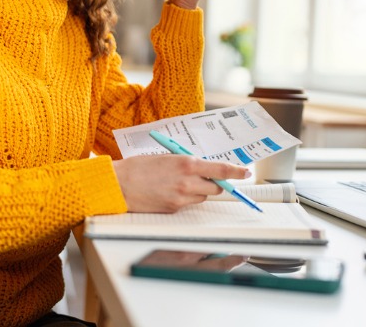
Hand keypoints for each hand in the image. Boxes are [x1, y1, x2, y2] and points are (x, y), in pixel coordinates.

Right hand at [112, 155, 248, 212]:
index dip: (236, 171)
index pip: (221, 169)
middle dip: (214, 183)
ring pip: (202, 197)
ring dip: (198, 191)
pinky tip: (168, 191)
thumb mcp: (168, 157)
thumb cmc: (139, 167)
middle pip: (215, 187)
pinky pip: (188, 204)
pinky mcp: (174, 209)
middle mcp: (188, 182)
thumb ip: (187, 162)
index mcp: (187, 164)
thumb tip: (203, 168)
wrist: (119, 184)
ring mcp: (181, 198)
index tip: (245, 172)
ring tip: (178, 183)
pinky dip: (184, 198)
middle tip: (204, 177)